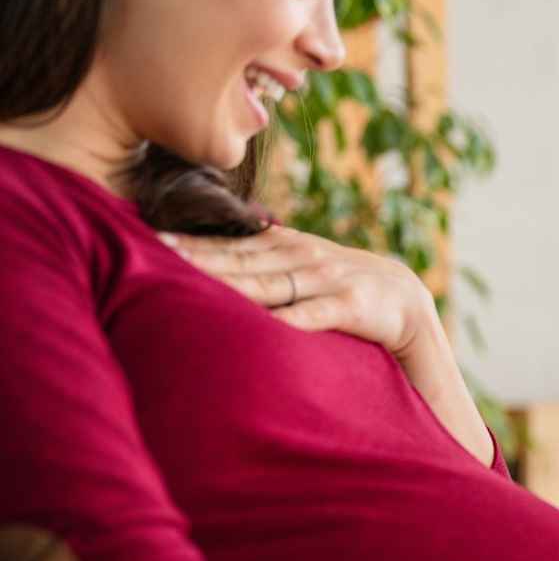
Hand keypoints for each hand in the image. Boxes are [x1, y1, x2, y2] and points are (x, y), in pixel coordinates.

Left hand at [162, 225, 436, 360]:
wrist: (406, 302)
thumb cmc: (345, 288)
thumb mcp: (304, 268)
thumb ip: (264, 263)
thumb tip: (212, 262)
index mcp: (287, 245)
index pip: (231, 243)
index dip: (193, 241)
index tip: (150, 236)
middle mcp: (303, 256)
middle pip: (240, 259)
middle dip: (198, 256)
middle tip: (155, 252)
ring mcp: (326, 280)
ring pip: (268, 282)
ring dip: (229, 282)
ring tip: (192, 279)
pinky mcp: (350, 306)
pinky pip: (311, 315)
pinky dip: (287, 319)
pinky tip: (262, 324)